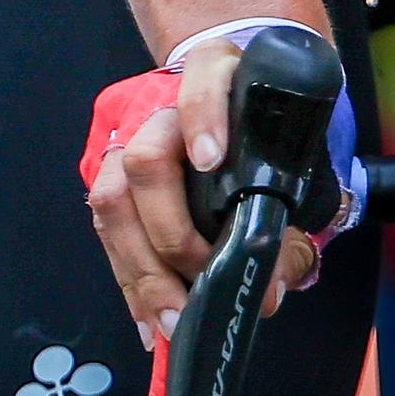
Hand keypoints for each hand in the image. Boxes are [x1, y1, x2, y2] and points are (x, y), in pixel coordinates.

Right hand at [83, 40, 320, 349]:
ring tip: (174, 316)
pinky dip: (129, 280)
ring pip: (113, 198)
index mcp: (219, 77)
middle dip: (172, 234)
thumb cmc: (262, 134)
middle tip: (203, 280)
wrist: (229, 106)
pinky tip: (149, 319)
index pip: (204, 76)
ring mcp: (127, 136)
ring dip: (143, 269)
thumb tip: (267, 289)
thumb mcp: (288, 163)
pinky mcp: (108, 174)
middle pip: (147, 156)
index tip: (212, 161)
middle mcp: (164, 101)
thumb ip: (286, 224)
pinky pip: (106, 230)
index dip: (203, 116)